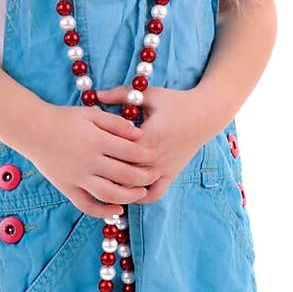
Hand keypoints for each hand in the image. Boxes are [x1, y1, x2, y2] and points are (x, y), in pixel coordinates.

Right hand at [24, 103, 158, 218]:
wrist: (32, 130)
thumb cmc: (64, 118)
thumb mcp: (91, 114)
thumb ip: (116, 124)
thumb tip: (139, 134)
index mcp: (96, 140)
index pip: (129, 151)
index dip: (146, 155)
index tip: (156, 155)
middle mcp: (88, 161)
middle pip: (124, 174)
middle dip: (144, 177)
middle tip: (155, 175)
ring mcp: (77, 177)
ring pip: (108, 194)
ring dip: (129, 196)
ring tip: (141, 193)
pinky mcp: (67, 188)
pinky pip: (87, 205)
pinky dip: (103, 211)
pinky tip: (117, 209)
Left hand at [93, 84, 206, 202]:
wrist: (206, 115)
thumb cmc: (176, 102)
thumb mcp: (150, 95)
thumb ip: (121, 95)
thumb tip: (96, 94)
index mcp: (147, 137)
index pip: (116, 152)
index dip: (100, 153)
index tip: (86, 149)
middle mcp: (155, 158)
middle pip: (122, 174)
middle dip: (104, 173)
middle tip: (88, 170)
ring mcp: (163, 169)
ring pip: (135, 188)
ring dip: (120, 187)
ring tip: (103, 183)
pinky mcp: (171, 175)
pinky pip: (154, 194)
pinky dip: (140, 197)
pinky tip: (127, 192)